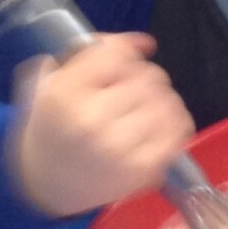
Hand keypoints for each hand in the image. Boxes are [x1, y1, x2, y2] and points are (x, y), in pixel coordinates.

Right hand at [5, 33, 193, 217]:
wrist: (48, 186)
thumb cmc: (53, 128)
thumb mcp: (52, 84)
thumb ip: (90, 53)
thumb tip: (144, 42)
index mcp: (62, 97)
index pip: (116, 54)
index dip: (122, 53)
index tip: (117, 64)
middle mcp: (90, 121)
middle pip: (147, 75)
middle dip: (142, 76)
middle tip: (127, 91)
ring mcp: (119, 148)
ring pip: (167, 98)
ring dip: (159, 97)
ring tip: (140, 108)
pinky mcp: (143, 168)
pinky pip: (179, 126)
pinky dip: (173, 118)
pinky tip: (155, 124)